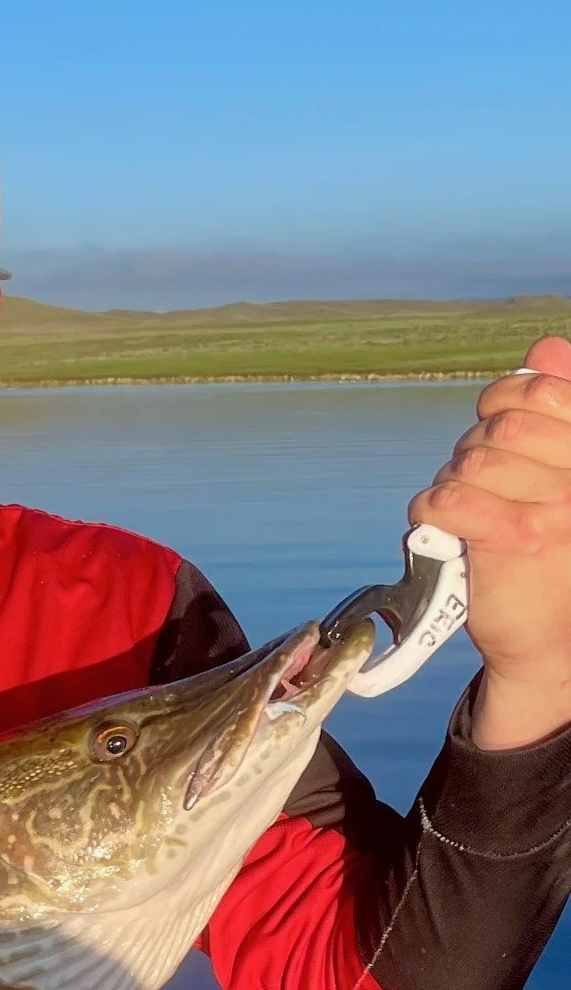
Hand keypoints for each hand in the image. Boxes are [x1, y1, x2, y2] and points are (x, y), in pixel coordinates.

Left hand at [410, 333, 570, 749]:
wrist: (550, 642)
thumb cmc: (555, 554)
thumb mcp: (563, 476)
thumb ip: (557, 409)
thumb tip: (545, 347)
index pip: (544, 388)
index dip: (504, 397)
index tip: (492, 420)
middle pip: (502, 424)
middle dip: (474, 446)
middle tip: (476, 482)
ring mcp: (556, 506)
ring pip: (471, 459)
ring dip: (452, 482)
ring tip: (464, 511)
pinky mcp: (515, 539)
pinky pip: (451, 497)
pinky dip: (432, 509)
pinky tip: (441, 524)